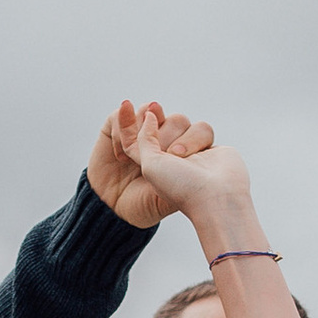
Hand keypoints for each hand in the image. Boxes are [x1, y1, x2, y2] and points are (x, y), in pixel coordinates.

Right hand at [90, 99, 213, 230]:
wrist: (112, 207)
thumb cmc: (144, 203)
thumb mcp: (171, 199)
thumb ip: (188, 182)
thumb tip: (206, 161)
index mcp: (188, 154)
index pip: (201, 131)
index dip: (193, 139)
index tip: (180, 158)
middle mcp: (168, 137)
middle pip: (178, 120)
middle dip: (169, 137)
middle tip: (164, 156)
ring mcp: (143, 128)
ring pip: (152, 109)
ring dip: (144, 129)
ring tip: (136, 156)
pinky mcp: (118, 125)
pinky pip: (123, 114)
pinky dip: (122, 130)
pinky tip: (120, 156)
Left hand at [133, 121, 251, 224]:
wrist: (217, 198)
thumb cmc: (181, 188)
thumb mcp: (151, 165)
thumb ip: (144, 138)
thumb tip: (150, 115)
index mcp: (152, 165)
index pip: (135, 138)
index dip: (129, 124)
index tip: (127, 109)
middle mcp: (170, 158)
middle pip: (162, 126)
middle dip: (164, 133)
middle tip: (170, 152)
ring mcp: (191, 152)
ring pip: (181, 123)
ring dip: (182, 139)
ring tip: (182, 156)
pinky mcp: (210, 148)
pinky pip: (201, 128)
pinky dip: (198, 138)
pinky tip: (200, 153)